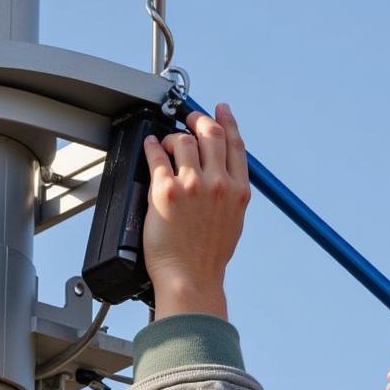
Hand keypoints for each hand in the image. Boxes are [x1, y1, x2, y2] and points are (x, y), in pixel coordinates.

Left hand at [142, 104, 250, 319]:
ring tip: (166, 142)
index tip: (220, 110)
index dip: (227, 121)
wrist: (190, 278)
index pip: (235, 144)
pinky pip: (157, 156)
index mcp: (238, 190)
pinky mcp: (166, 191)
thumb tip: (223, 174)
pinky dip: (153, 146)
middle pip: (211, 133)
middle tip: (189, 118)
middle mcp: (218, 184)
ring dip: (173, 136)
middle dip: (198, 119)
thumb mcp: (233, 221)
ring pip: (183, 140)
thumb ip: (231, 193)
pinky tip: (150, 146)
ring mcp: (193, 186)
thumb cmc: (208, 258)